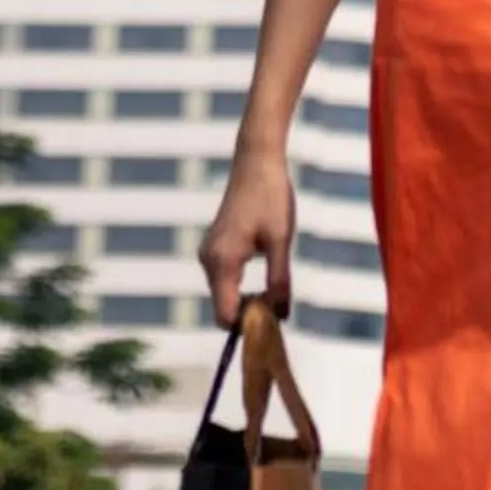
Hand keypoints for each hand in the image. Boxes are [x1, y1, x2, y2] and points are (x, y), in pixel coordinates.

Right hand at [199, 146, 295, 330]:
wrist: (256, 162)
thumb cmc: (271, 197)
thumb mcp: (281, 240)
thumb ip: (280, 280)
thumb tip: (282, 316)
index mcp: (222, 261)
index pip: (224, 316)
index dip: (247, 327)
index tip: (273, 323)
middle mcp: (208, 260)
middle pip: (223, 308)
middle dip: (249, 315)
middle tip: (280, 305)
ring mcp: (208, 254)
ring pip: (223, 295)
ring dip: (246, 300)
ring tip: (275, 289)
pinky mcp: (214, 248)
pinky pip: (224, 280)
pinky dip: (241, 288)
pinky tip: (264, 276)